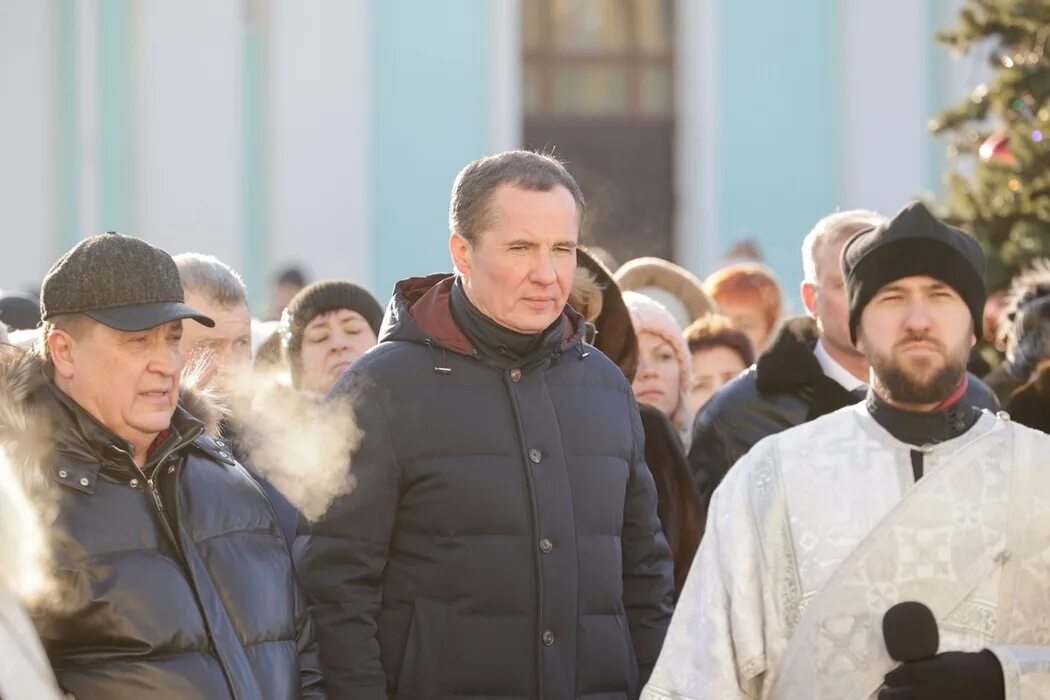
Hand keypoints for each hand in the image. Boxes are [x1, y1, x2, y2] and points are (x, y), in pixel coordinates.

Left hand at [879, 650, 1003, 698]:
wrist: (994, 682)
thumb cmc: (968, 666)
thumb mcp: (942, 659)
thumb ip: (922, 666)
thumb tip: (906, 670)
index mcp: (920, 674)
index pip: (892, 678)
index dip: (891, 680)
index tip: (892, 681)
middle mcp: (920, 692)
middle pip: (889, 697)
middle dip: (888, 695)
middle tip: (890, 695)